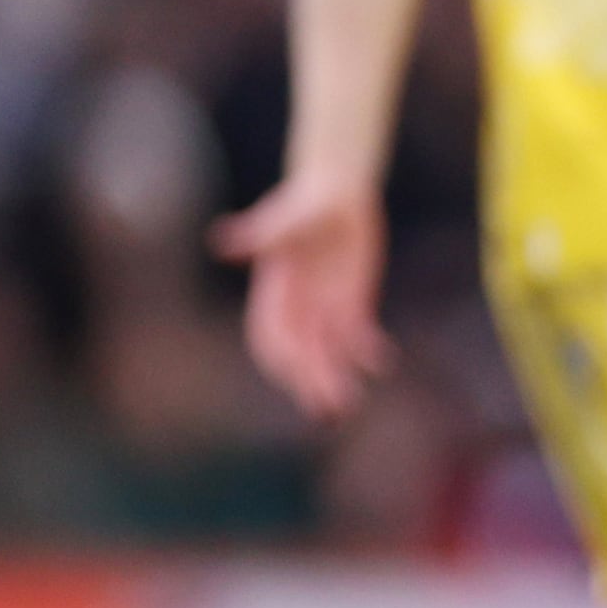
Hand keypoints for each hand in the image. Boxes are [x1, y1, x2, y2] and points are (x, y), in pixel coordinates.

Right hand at [208, 166, 389, 421]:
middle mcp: (297, 308)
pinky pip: (358, 337)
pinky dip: (368, 352)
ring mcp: (325, 310)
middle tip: (330, 412)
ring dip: (337, 378)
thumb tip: (223, 242)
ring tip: (349, 406)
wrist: (336, 195)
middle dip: (312, 382)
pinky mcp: (352, 305)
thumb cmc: (305, 201)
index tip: (296, 377)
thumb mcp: (286, 218)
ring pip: (329, 354)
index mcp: (274, 294)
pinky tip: (383, 362)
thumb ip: (260, 234)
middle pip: (302, 354)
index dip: (281, 358)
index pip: (270, 336)